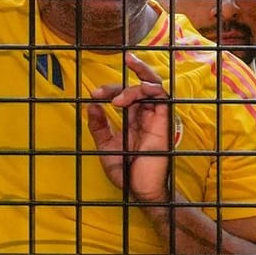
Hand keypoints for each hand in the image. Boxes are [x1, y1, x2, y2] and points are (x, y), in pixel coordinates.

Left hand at [86, 54, 174, 204]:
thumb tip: (91, 106)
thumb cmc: (126, 172)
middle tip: (121, 64)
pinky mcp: (164, 122)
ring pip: (154, 85)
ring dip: (137, 82)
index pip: (125, 94)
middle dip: (134, 68)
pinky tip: (135, 93)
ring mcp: (156, 117)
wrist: (140, 190)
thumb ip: (99, 127)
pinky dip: (151, 88)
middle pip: (142, 83)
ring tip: (117, 98)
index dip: (110, 89)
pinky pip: (164, 98)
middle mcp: (146, 114)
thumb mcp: (105, 146)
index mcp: (133, 119)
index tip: (94, 95)